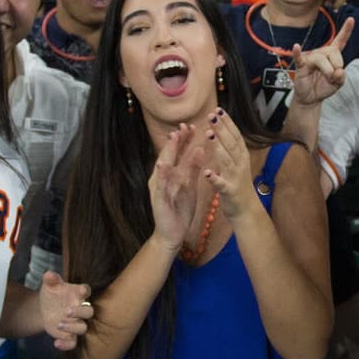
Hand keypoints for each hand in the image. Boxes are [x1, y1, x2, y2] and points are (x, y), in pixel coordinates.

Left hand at [38, 272, 93, 350]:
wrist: (45, 309)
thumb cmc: (53, 294)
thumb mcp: (49, 285)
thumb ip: (50, 279)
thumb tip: (49, 274)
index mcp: (78, 294)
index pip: (86, 291)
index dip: (85, 291)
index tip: (82, 291)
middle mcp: (80, 309)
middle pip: (89, 312)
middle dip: (80, 312)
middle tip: (66, 311)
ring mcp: (76, 323)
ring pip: (83, 328)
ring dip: (72, 328)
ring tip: (58, 324)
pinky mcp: (69, 335)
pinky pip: (73, 343)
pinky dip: (66, 345)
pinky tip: (56, 343)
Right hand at [149, 124, 203, 251]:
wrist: (172, 233)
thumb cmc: (180, 209)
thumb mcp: (189, 185)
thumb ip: (192, 168)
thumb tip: (200, 148)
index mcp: (171, 174)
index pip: (177, 153)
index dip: (184, 139)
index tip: (192, 125)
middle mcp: (162, 178)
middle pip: (169, 155)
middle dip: (176, 140)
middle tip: (183, 125)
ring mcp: (159, 188)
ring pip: (163, 167)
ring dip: (168, 152)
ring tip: (173, 138)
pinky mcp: (158, 199)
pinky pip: (160, 185)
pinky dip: (162, 174)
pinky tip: (163, 165)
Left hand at [201, 109, 257, 220]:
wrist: (247, 211)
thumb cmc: (239, 186)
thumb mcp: (237, 164)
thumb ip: (231, 149)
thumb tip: (225, 130)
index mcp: (241, 157)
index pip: (235, 135)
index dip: (227, 122)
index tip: (218, 109)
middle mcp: (240, 164)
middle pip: (231, 143)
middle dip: (222, 128)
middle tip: (211, 115)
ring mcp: (235, 178)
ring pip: (226, 159)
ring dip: (218, 146)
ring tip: (208, 134)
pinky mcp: (229, 192)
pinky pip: (221, 185)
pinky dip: (214, 178)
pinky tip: (206, 173)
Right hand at [291, 16, 352, 106]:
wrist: (312, 98)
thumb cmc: (324, 86)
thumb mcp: (338, 83)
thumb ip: (342, 77)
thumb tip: (338, 71)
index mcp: (332, 55)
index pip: (340, 41)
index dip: (346, 30)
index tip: (351, 19)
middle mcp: (321, 53)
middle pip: (333, 51)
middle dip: (337, 65)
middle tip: (334, 76)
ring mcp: (311, 58)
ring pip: (321, 59)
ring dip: (328, 70)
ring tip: (327, 78)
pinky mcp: (301, 65)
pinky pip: (299, 57)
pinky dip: (297, 52)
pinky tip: (296, 47)